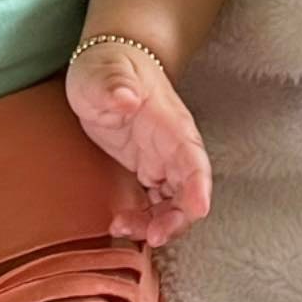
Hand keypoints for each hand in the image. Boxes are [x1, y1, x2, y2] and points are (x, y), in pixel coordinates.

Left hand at [65, 41, 212, 246]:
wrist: (107, 64)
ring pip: (172, 203)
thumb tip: (125, 98)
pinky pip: (155, 202)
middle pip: (188, 191)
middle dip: (176, 219)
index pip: (193, 159)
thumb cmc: (107, 65)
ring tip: (123, 229)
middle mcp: (172, 146)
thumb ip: (114, 85)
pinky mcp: (146, 168)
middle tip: (151, 237)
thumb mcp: (103, 72)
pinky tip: (122, 225)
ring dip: (157, 223)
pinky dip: (145, 218)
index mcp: (170, 124)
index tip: (196, 209)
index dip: (198, 186)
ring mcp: (161, 159)